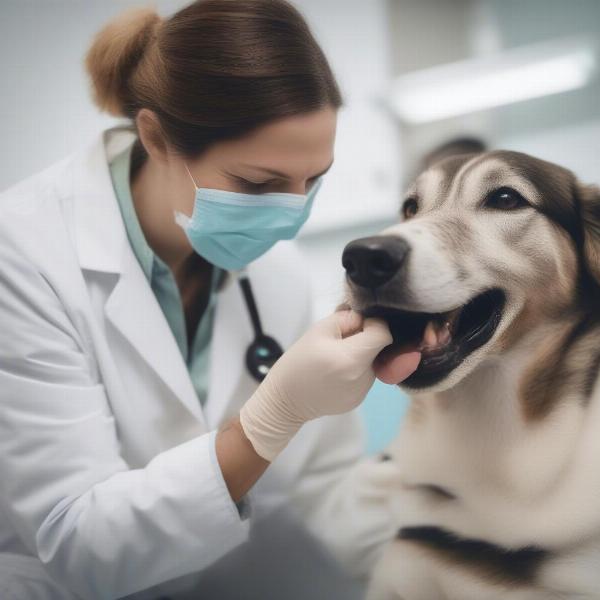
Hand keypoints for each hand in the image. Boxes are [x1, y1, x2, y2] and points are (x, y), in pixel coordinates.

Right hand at [240, 310, 392, 460]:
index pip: (383, 334)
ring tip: (333, 358)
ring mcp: (362, 392)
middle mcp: (362, 378)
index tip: (356, 324)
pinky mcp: (357, 400)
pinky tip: (333, 373)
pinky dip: (354, 371)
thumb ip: (346, 318)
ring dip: (359, 355)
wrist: (283, 401)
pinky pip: (363, 378)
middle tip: (339, 341)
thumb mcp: (318, 330)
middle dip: (363, 340)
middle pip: (378, 349)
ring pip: (372, 363)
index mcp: (352, 359)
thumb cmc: (297, 363)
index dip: (373, 324)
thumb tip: (364, 316)